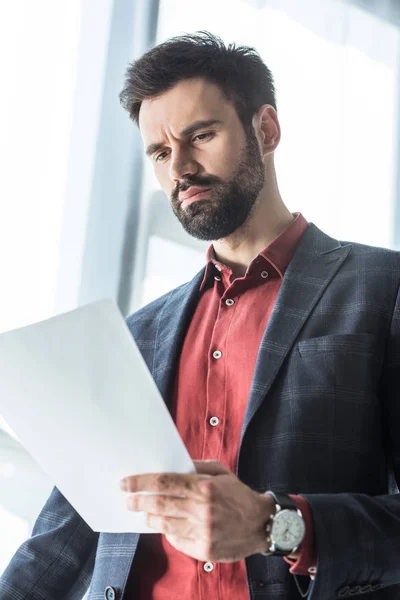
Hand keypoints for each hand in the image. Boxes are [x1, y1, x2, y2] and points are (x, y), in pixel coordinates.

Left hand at [120, 459, 273, 561]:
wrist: (261, 524)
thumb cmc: (238, 494)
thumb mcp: (220, 472)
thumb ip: (196, 467)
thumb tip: (171, 465)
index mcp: (204, 487)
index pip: (164, 482)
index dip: (141, 483)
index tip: (126, 483)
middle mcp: (202, 509)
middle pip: (159, 504)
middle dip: (138, 502)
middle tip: (127, 500)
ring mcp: (203, 531)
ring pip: (164, 524)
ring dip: (150, 518)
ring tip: (144, 513)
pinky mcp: (204, 550)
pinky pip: (176, 540)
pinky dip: (168, 532)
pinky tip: (166, 526)